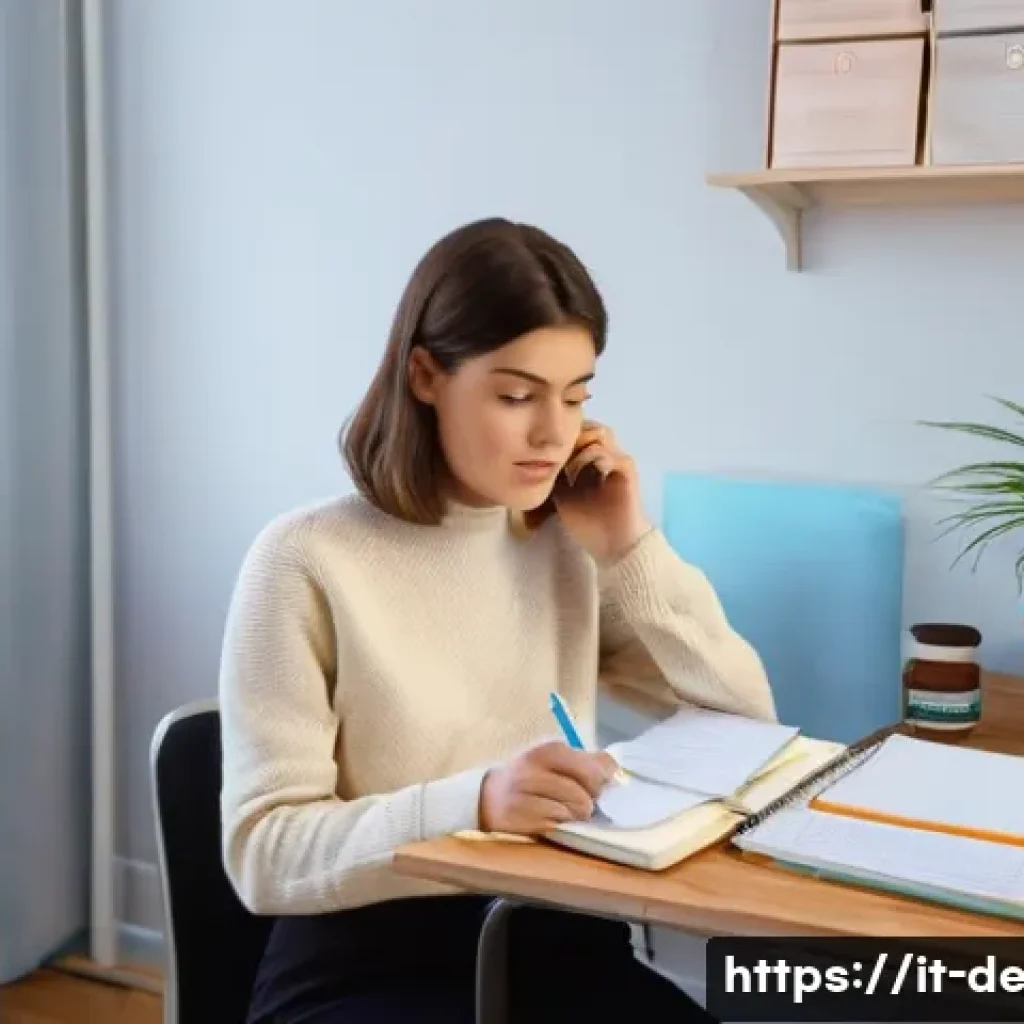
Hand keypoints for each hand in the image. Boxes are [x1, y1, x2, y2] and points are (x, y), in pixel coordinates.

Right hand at [478, 741, 618, 835]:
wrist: (487, 796)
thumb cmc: (529, 776)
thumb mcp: (552, 760)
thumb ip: (585, 761)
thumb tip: (615, 768)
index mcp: (547, 750)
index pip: (592, 766)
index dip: (602, 779)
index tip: (598, 784)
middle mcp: (535, 769)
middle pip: (586, 790)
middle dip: (590, 799)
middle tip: (583, 801)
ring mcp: (526, 795)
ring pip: (574, 809)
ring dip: (576, 814)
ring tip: (565, 810)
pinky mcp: (521, 818)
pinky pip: (558, 824)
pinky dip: (560, 824)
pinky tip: (549, 818)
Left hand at [552, 421, 651, 562]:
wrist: (613, 544)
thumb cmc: (587, 520)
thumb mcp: (561, 495)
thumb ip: (552, 476)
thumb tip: (530, 462)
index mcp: (590, 457)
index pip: (575, 430)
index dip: (560, 439)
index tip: (544, 457)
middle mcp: (606, 452)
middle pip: (588, 425)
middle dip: (570, 439)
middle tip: (556, 460)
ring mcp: (618, 459)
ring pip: (599, 433)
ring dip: (580, 450)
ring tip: (569, 473)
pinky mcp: (628, 469)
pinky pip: (611, 454)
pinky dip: (593, 462)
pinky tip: (581, 480)